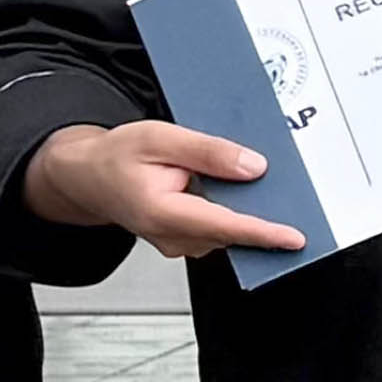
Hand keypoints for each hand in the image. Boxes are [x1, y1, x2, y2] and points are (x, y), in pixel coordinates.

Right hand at [21, 119, 305, 261]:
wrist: (87, 177)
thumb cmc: (116, 157)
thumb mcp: (159, 138)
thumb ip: (207, 151)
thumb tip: (253, 167)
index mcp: (163, 213)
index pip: (224, 227)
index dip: (263, 233)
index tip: (295, 239)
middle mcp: (173, 236)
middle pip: (232, 228)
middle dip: (260, 210)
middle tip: (281, 184)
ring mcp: (179, 243)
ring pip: (227, 228)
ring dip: (244, 208)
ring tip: (241, 174)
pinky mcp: (185, 240)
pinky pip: (219, 227)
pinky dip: (230, 209)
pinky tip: (227, 186)